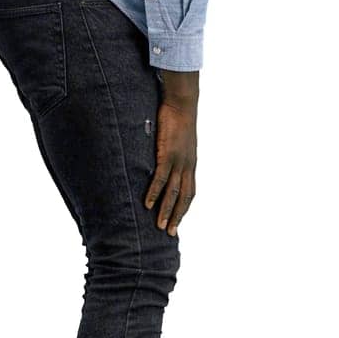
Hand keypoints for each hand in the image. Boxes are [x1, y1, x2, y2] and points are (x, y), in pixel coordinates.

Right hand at [144, 97, 196, 235]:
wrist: (182, 104)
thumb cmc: (178, 120)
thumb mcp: (178, 141)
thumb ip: (172, 154)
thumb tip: (162, 160)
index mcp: (190, 164)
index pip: (190, 192)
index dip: (183, 208)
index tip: (177, 222)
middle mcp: (187, 166)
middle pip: (184, 197)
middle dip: (177, 216)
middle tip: (170, 233)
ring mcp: (178, 161)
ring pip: (173, 192)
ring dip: (166, 210)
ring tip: (159, 226)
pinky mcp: (168, 154)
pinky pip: (161, 178)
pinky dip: (155, 192)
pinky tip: (148, 204)